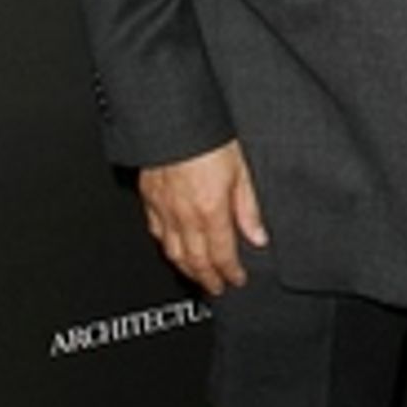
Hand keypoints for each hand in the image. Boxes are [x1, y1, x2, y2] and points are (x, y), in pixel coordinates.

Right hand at [138, 140, 267, 295]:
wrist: (173, 118)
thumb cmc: (209, 136)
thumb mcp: (242, 169)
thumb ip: (249, 207)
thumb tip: (258, 236)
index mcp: (210, 209)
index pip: (222, 254)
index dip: (230, 272)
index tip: (237, 280)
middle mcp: (184, 214)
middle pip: (196, 259)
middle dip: (208, 278)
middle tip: (216, 288)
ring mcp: (163, 207)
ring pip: (172, 250)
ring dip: (187, 268)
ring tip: (197, 276)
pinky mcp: (149, 196)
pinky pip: (155, 231)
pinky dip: (165, 245)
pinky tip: (172, 247)